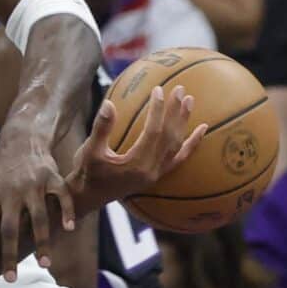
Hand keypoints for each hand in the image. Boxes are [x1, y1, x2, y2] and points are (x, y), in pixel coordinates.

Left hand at [0, 130, 75, 283]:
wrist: (20, 139)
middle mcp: (12, 191)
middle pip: (10, 228)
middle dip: (10, 254)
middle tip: (10, 278)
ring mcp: (33, 185)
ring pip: (38, 217)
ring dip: (42, 241)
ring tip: (44, 264)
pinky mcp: (52, 177)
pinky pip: (62, 196)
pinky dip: (66, 211)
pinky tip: (67, 229)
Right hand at [68, 86, 205, 212]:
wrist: (88, 198)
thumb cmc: (86, 173)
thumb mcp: (90, 150)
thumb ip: (101, 128)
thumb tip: (109, 103)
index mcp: (136, 165)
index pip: (153, 132)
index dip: (157, 110)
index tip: (158, 90)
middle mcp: (151, 171)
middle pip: (169, 137)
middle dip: (175, 112)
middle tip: (181, 90)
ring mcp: (156, 175)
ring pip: (176, 146)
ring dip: (183, 123)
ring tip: (190, 101)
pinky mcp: (156, 176)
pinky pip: (179, 159)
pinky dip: (191, 145)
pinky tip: (201, 131)